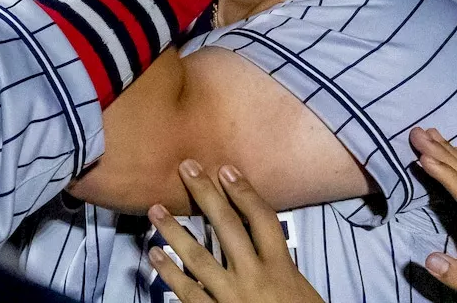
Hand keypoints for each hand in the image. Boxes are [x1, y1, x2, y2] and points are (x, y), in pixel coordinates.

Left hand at [148, 160, 323, 302]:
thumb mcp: (302, 292)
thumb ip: (281, 266)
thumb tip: (260, 239)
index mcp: (281, 268)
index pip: (262, 220)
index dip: (244, 192)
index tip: (226, 169)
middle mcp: (255, 277)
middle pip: (228, 227)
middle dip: (206, 195)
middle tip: (186, 167)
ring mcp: (232, 298)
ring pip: (199, 257)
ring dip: (175, 231)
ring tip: (156, 209)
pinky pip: (188, 293)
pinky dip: (168, 273)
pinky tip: (154, 254)